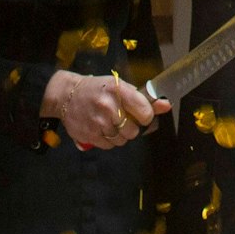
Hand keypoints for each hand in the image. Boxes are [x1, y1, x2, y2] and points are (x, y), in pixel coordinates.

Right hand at [43, 73, 171, 149]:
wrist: (67, 95)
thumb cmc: (98, 89)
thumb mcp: (121, 88)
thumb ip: (144, 99)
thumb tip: (167, 105)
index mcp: (119, 90)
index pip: (145, 112)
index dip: (146, 116)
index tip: (140, 115)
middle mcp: (109, 106)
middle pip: (134, 130)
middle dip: (131, 127)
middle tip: (122, 119)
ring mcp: (98, 122)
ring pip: (122, 140)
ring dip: (119, 135)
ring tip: (110, 123)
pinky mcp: (89, 135)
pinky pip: (109, 145)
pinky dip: (109, 140)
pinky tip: (101, 129)